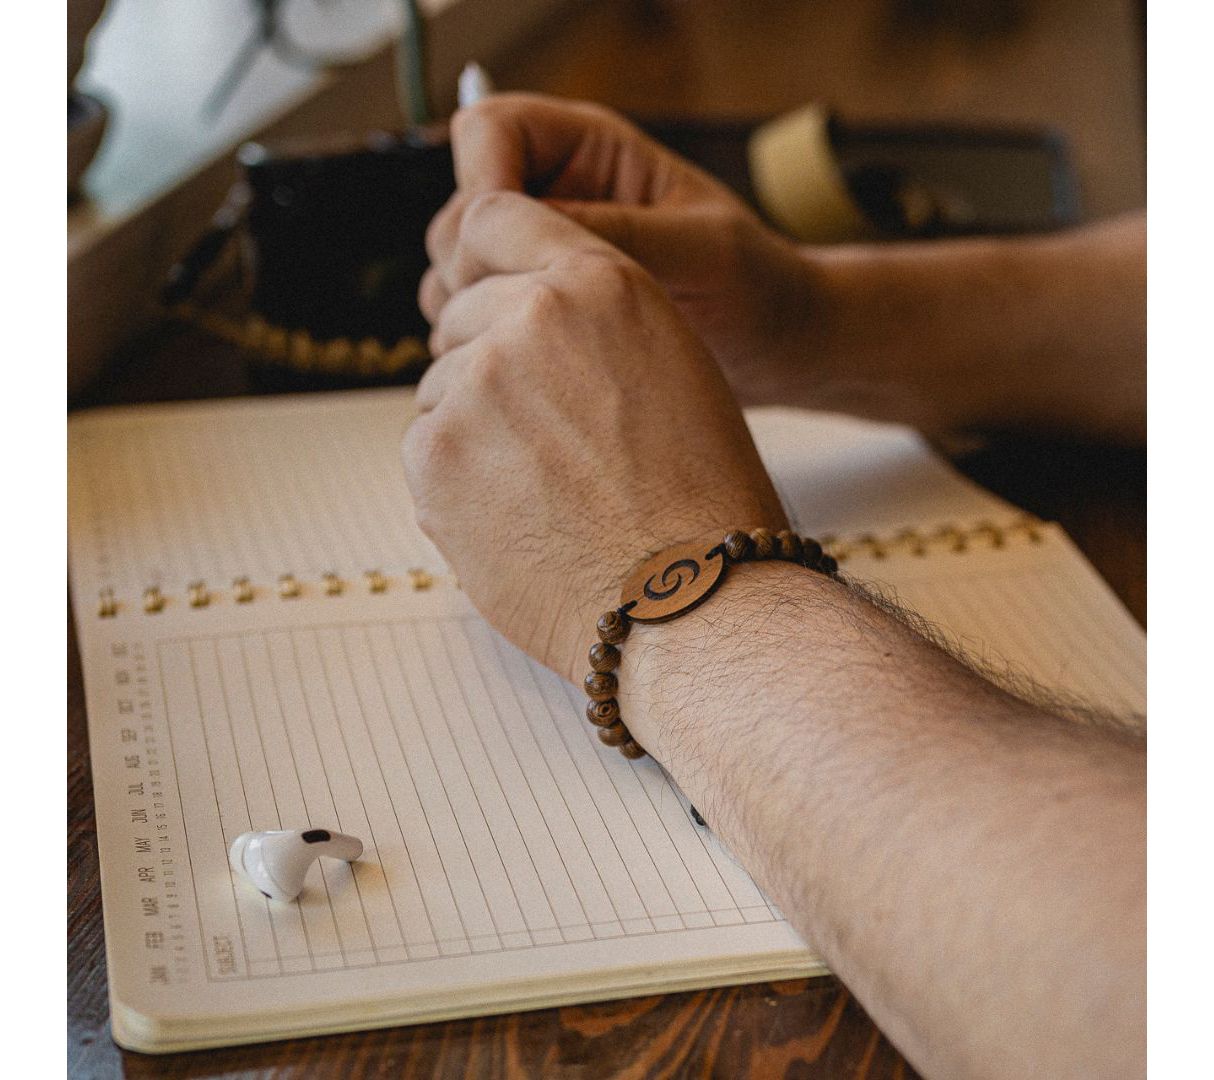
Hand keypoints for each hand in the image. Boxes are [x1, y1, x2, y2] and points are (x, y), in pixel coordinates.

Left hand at [403, 190, 786, 699]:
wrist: (689, 600)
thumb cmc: (701, 496)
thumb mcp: (673, 363)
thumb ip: (590, 319)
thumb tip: (512, 313)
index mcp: (599, 282)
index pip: (494, 217)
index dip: (485, 258)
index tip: (487, 293)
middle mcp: (527, 316)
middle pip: (461, 315)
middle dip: (490, 362)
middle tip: (547, 435)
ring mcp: (473, 386)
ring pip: (441, 386)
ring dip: (473, 424)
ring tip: (546, 487)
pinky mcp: (432, 456)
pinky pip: (423, 446)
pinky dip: (455, 477)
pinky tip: (517, 513)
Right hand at [419, 94, 825, 405]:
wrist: (775, 345)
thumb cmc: (757, 286)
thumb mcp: (702, 251)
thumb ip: (618, 233)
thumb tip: (531, 234)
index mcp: (591, 151)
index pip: (489, 133)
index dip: (480, 185)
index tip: (501, 247)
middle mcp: (556, 194)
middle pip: (459, 206)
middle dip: (469, 259)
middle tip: (510, 315)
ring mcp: (541, 254)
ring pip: (456, 266)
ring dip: (469, 306)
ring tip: (520, 348)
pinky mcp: (540, 307)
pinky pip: (476, 314)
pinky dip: (481, 339)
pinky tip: (521, 370)